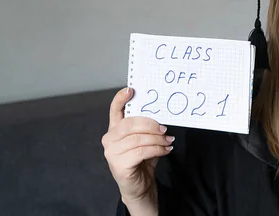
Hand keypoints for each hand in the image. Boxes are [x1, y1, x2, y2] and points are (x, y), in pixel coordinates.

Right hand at [101, 88, 173, 202]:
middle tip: (165, 129)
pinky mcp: (119, 165)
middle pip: (130, 124)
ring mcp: (112, 153)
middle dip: (151, 124)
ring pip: (138, 138)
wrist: (139, 188)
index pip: (114, 110)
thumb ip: (147, 129)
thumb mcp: (145, 141)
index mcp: (115, 130)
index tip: (131, 90)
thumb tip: (161, 116)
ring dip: (158, 139)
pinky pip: (142, 151)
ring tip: (168, 141)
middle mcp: (109, 140)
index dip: (120, 98)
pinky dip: (157, 149)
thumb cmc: (142, 161)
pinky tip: (165, 150)